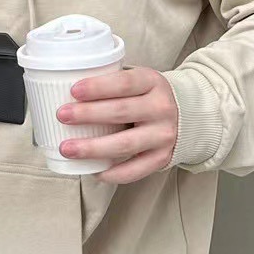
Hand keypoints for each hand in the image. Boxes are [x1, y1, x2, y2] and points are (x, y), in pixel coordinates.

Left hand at [57, 65, 178, 183]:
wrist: (190, 114)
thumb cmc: (150, 95)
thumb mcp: (140, 80)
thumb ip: (114, 83)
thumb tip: (68, 91)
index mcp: (152, 82)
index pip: (124, 83)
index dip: (98, 87)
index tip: (73, 91)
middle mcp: (161, 108)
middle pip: (121, 112)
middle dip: (88, 115)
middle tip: (62, 116)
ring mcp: (163, 135)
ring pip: (125, 144)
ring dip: (93, 148)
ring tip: (67, 148)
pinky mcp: (163, 158)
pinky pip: (136, 170)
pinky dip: (113, 173)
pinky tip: (93, 171)